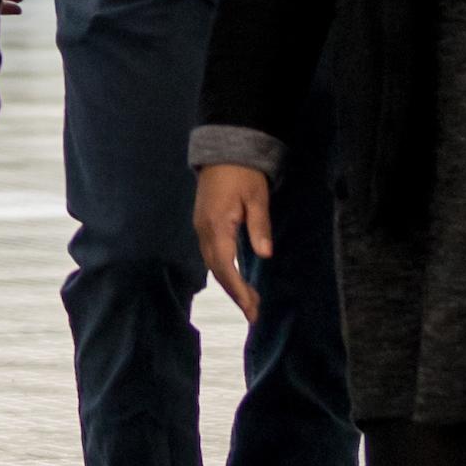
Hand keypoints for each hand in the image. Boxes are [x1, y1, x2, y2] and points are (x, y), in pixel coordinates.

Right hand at [196, 163, 275, 323]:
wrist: (223, 152)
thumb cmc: (243, 173)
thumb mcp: (257, 197)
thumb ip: (260, 227)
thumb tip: (265, 255)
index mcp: (217, 225)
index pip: (225, 266)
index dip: (238, 290)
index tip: (252, 307)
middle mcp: (204, 231)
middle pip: (217, 271)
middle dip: (235, 294)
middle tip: (254, 314)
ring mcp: (201, 228)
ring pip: (213, 265)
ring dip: (230, 285)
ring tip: (249, 302)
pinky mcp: (204, 225)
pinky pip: (212, 255)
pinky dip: (224, 271)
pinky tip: (236, 279)